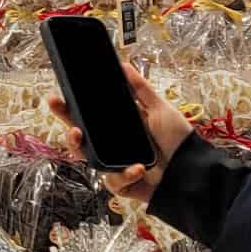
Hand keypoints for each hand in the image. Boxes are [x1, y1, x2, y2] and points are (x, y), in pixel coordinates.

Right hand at [50, 61, 191, 204]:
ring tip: (82, 138)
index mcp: (118, 127)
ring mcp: (116, 166)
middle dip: (67, 130)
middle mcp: (113, 146)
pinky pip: (113, 181)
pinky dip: (125, 174)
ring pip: (87, 161)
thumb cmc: (178, 140)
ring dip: (81, 149)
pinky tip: (138, 168)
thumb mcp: (159, 109)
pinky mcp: (124, 185)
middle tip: (65, 120)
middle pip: (80, 140)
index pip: (88, 117)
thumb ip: (140, 89)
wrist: (193, 169)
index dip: (70, 109)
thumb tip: (123, 65)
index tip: (57, 97)